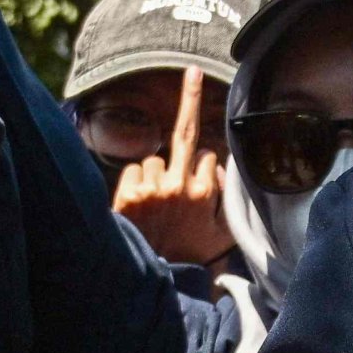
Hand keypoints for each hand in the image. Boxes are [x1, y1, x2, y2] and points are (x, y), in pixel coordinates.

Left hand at [111, 71, 233, 265]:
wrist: (156, 281)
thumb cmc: (190, 258)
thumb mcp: (221, 234)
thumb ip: (225, 199)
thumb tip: (218, 167)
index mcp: (206, 192)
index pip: (207, 156)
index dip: (202, 167)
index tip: (198, 177)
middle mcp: (180, 185)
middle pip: (186, 132)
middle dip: (191, 98)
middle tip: (192, 71)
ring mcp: (153, 188)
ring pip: (154, 160)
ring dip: (154, 175)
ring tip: (153, 207)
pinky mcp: (128, 194)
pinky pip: (133, 169)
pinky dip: (135, 182)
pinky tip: (139, 206)